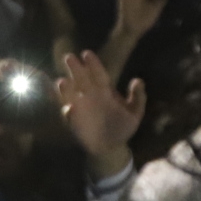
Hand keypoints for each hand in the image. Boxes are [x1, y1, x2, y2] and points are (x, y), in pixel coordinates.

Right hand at [57, 49, 145, 179]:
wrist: (112, 146)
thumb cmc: (122, 127)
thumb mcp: (135, 113)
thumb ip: (138, 97)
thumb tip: (137, 80)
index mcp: (105, 92)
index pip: (98, 75)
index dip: (93, 64)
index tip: (86, 53)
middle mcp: (90, 97)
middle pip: (81, 80)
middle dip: (75, 69)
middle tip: (68, 57)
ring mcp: (81, 109)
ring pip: (71, 95)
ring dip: (66, 89)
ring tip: (62, 82)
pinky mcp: (75, 122)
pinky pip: (69, 116)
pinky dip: (68, 112)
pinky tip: (69, 109)